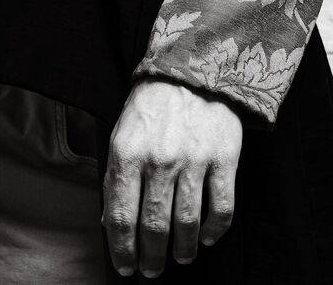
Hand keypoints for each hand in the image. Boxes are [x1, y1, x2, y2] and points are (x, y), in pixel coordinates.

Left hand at [101, 75, 241, 276]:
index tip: (125, 267)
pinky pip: (221, 207)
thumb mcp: (122, 133)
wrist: (193, 69)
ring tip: (181, 257)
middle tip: (152, 270)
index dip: (122, 248)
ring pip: (188, 223)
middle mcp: (159, 159)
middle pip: (154, 225)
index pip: (121, 215)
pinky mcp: (223, 158)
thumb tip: (109, 221)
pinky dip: (214, 230)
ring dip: (183, 249)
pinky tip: (207, 238)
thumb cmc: (152, 106)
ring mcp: (194, 159)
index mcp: (128, 152)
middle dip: (151, 256)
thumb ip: (115, 176)